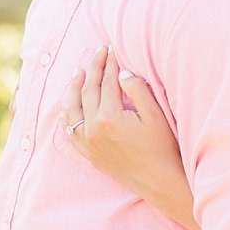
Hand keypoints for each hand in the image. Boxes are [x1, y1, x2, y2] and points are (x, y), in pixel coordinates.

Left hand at [61, 47, 182, 194]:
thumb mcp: (155, 115)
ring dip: (74, 87)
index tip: (112, 49)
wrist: (158, 180)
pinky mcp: (87, 153)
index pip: (107, 83)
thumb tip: (121, 73)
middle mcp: (93, 130)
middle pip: (88, 91)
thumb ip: (138, 90)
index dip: (110, 64)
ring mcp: (87, 143)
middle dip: (93, 68)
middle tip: (98, 52)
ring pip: (71, 108)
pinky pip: (69, 129)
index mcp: (110, 118)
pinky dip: (67, 113)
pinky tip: (70, 103)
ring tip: (78, 71)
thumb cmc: (162, 147)